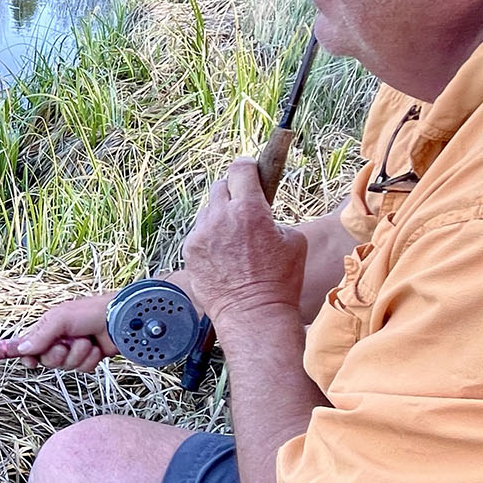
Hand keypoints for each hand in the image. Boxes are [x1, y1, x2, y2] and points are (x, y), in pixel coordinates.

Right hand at [13, 291, 117, 371]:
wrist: (121, 320)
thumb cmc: (93, 311)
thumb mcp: (61, 318)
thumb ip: (41, 334)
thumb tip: (21, 349)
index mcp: (49, 327)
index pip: (29, 345)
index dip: (27, 355)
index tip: (30, 362)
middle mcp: (60, 339)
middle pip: (47, 360)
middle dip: (57, 355)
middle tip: (65, 346)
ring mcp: (75, 349)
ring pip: (66, 366)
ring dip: (77, 356)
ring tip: (87, 342)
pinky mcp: (89, 358)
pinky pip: (82, 369)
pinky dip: (89, 360)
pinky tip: (96, 349)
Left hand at [183, 159, 306, 326]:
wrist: (253, 313)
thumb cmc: (279, 281)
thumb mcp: (293, 241)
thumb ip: (273, 218)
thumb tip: (263, 214)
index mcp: (250, 209)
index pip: (241, 169)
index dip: (248, 168)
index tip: (251, 171)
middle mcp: (221, 217)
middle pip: (221, 186)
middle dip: (233, 193)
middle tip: (243, 208)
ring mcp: (201, 234)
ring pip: (208, 211)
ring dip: (219, 217)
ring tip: (234, 239)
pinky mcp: (189, 251)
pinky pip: (198, 233)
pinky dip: (209, 238)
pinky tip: (222, 255)